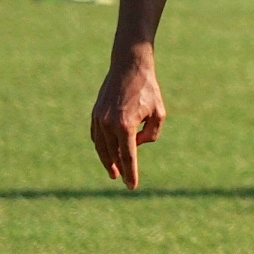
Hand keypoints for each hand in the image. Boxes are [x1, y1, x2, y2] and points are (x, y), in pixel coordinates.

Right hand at [91, 49, 166, 188]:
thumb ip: (151, 134)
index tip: (132, 186)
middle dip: (119, 168)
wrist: (129, 66)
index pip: (128, 156)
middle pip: (113, 154)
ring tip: (113, 171)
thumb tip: (137, 145)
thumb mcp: (159, 113)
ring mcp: (99, 118)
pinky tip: (106, 152)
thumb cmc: (148, 90)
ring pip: (101, 146)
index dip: (131, 173)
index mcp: (126, 125)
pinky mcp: (95, 113)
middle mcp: (109, 124)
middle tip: (122, 179)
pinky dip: (100, 146)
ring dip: (107, 160)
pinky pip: (96, 135)